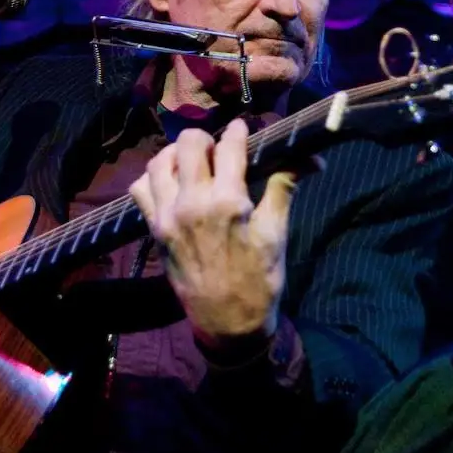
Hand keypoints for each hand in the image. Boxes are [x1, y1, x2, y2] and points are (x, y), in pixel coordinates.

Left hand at [129, 118, 307, 349]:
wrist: (228, 324)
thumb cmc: (259, 280)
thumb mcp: (276, 234)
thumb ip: (284, 186)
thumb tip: (310, 157)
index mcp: (228, 201)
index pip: (230, 146)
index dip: (239, 131)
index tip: (243, 128)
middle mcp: (192, 203)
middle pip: (190, 142)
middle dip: (207, 138)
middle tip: (219, 150)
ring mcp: (167, 216)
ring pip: (160, 161)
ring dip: (178, 154)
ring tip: (195, 164)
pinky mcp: (154, 230)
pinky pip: (141, 189)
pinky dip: (154, 179)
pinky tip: (173, 185)